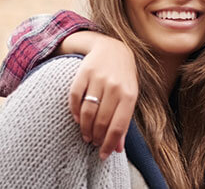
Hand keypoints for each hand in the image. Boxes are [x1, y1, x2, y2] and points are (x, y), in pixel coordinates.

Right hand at [62, 31, 138, 159]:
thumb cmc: (123, 79)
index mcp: (129, 95)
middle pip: (101, 121)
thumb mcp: (129, 97)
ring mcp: (98, 79)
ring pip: (87, 112)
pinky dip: (75, 112)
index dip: (109, 143)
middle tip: (92, 143)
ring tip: (85, 135)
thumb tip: (117, 149)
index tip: (103, 155)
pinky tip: (78, 119)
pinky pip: (75, 98)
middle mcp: (115, 87)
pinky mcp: (83, 73)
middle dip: (96, 137)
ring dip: (85, 128)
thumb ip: (124, 122)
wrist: (112, 49)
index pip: (118, 126)